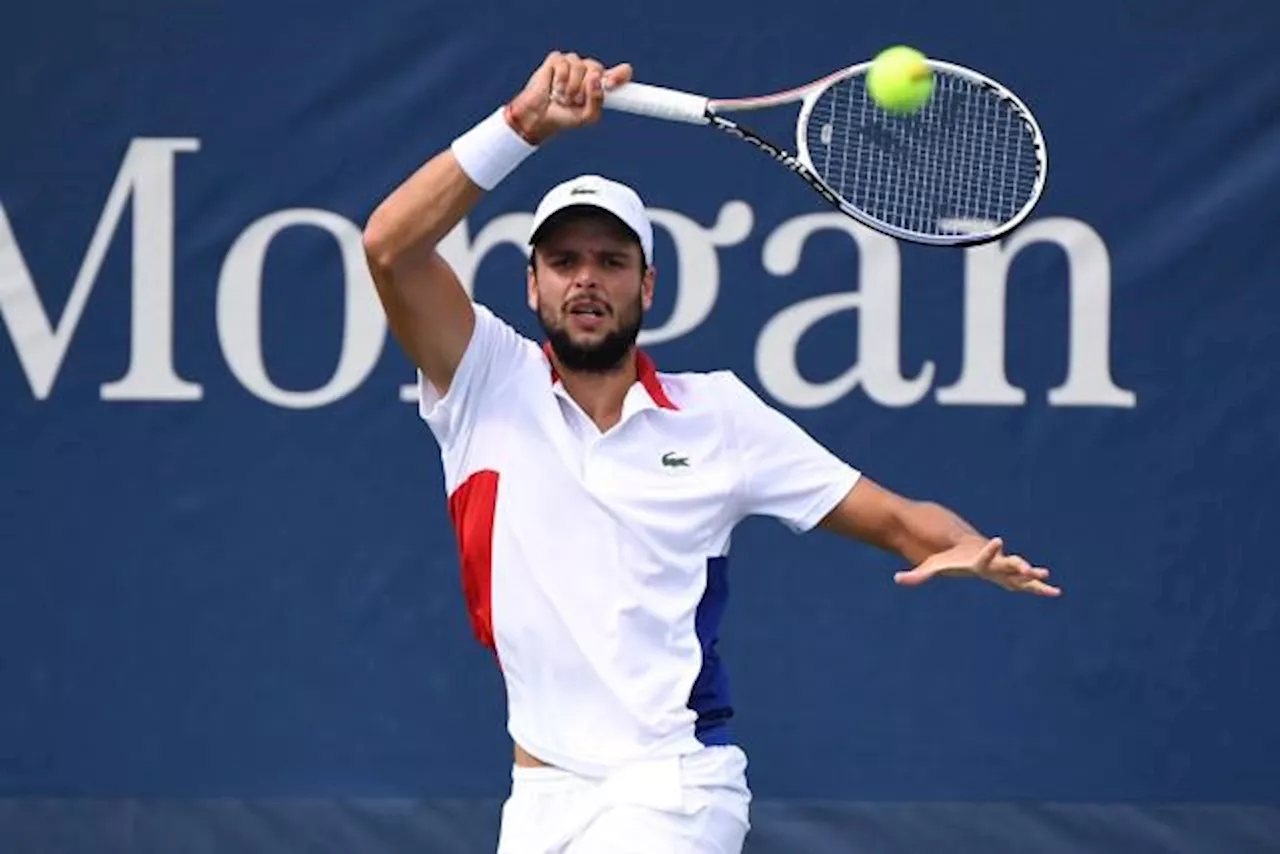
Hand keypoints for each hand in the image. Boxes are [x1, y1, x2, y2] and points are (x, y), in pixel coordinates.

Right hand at [506, 51, 632, 144]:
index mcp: (601, 83)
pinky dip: (559, 81)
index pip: (621, 72)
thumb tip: (596, 79)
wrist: (541, 117)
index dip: (620, 74)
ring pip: (580, 66)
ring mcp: (572, 63)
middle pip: (597, 68)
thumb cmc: (566, 117)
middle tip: (576, 101)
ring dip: (571, 87)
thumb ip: (597, 101)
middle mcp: (589, 70)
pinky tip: (554, 88)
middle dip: (586, 88)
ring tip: (564, 97)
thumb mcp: (587, 116)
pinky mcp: (556, 60)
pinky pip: (564, 65)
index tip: (611, 85)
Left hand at [893, 537, 1060, 596]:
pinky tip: (1054, 591)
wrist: (959, 545)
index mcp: (975, 559)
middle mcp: (992, 562)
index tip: (999, 539)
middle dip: (1019, 567)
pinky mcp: (1005, 574)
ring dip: (1034, 580)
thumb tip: (897, 579)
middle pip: (1007, 565)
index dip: (990, 549)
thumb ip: (916, 575)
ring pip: (1019, 575)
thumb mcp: (930, 566)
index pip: (984, 556)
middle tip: (1032, 569)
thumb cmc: (944, 557)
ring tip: (1051, 585)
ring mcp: (1000, 568)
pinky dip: (1037, 587)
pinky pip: (1023, 582)